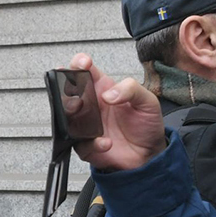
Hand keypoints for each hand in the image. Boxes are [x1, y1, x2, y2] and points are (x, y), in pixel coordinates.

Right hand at [67, 55, 166, 172]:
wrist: (149, 153)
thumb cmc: (146, 124)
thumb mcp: (147, 100)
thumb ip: (131, 89)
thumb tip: (108, 93)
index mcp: (103, 89)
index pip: (84, 70)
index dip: (79, 63)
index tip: (83, 64)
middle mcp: (91, 106)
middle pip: (68, 91)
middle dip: (66, 90)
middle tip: (79, 96)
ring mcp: (86, 125)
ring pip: (66, 117)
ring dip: (71, 115)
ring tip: (86, 117)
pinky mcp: (86, 145)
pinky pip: (80, 143)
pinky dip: (92, 143)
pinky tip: (106, 142)